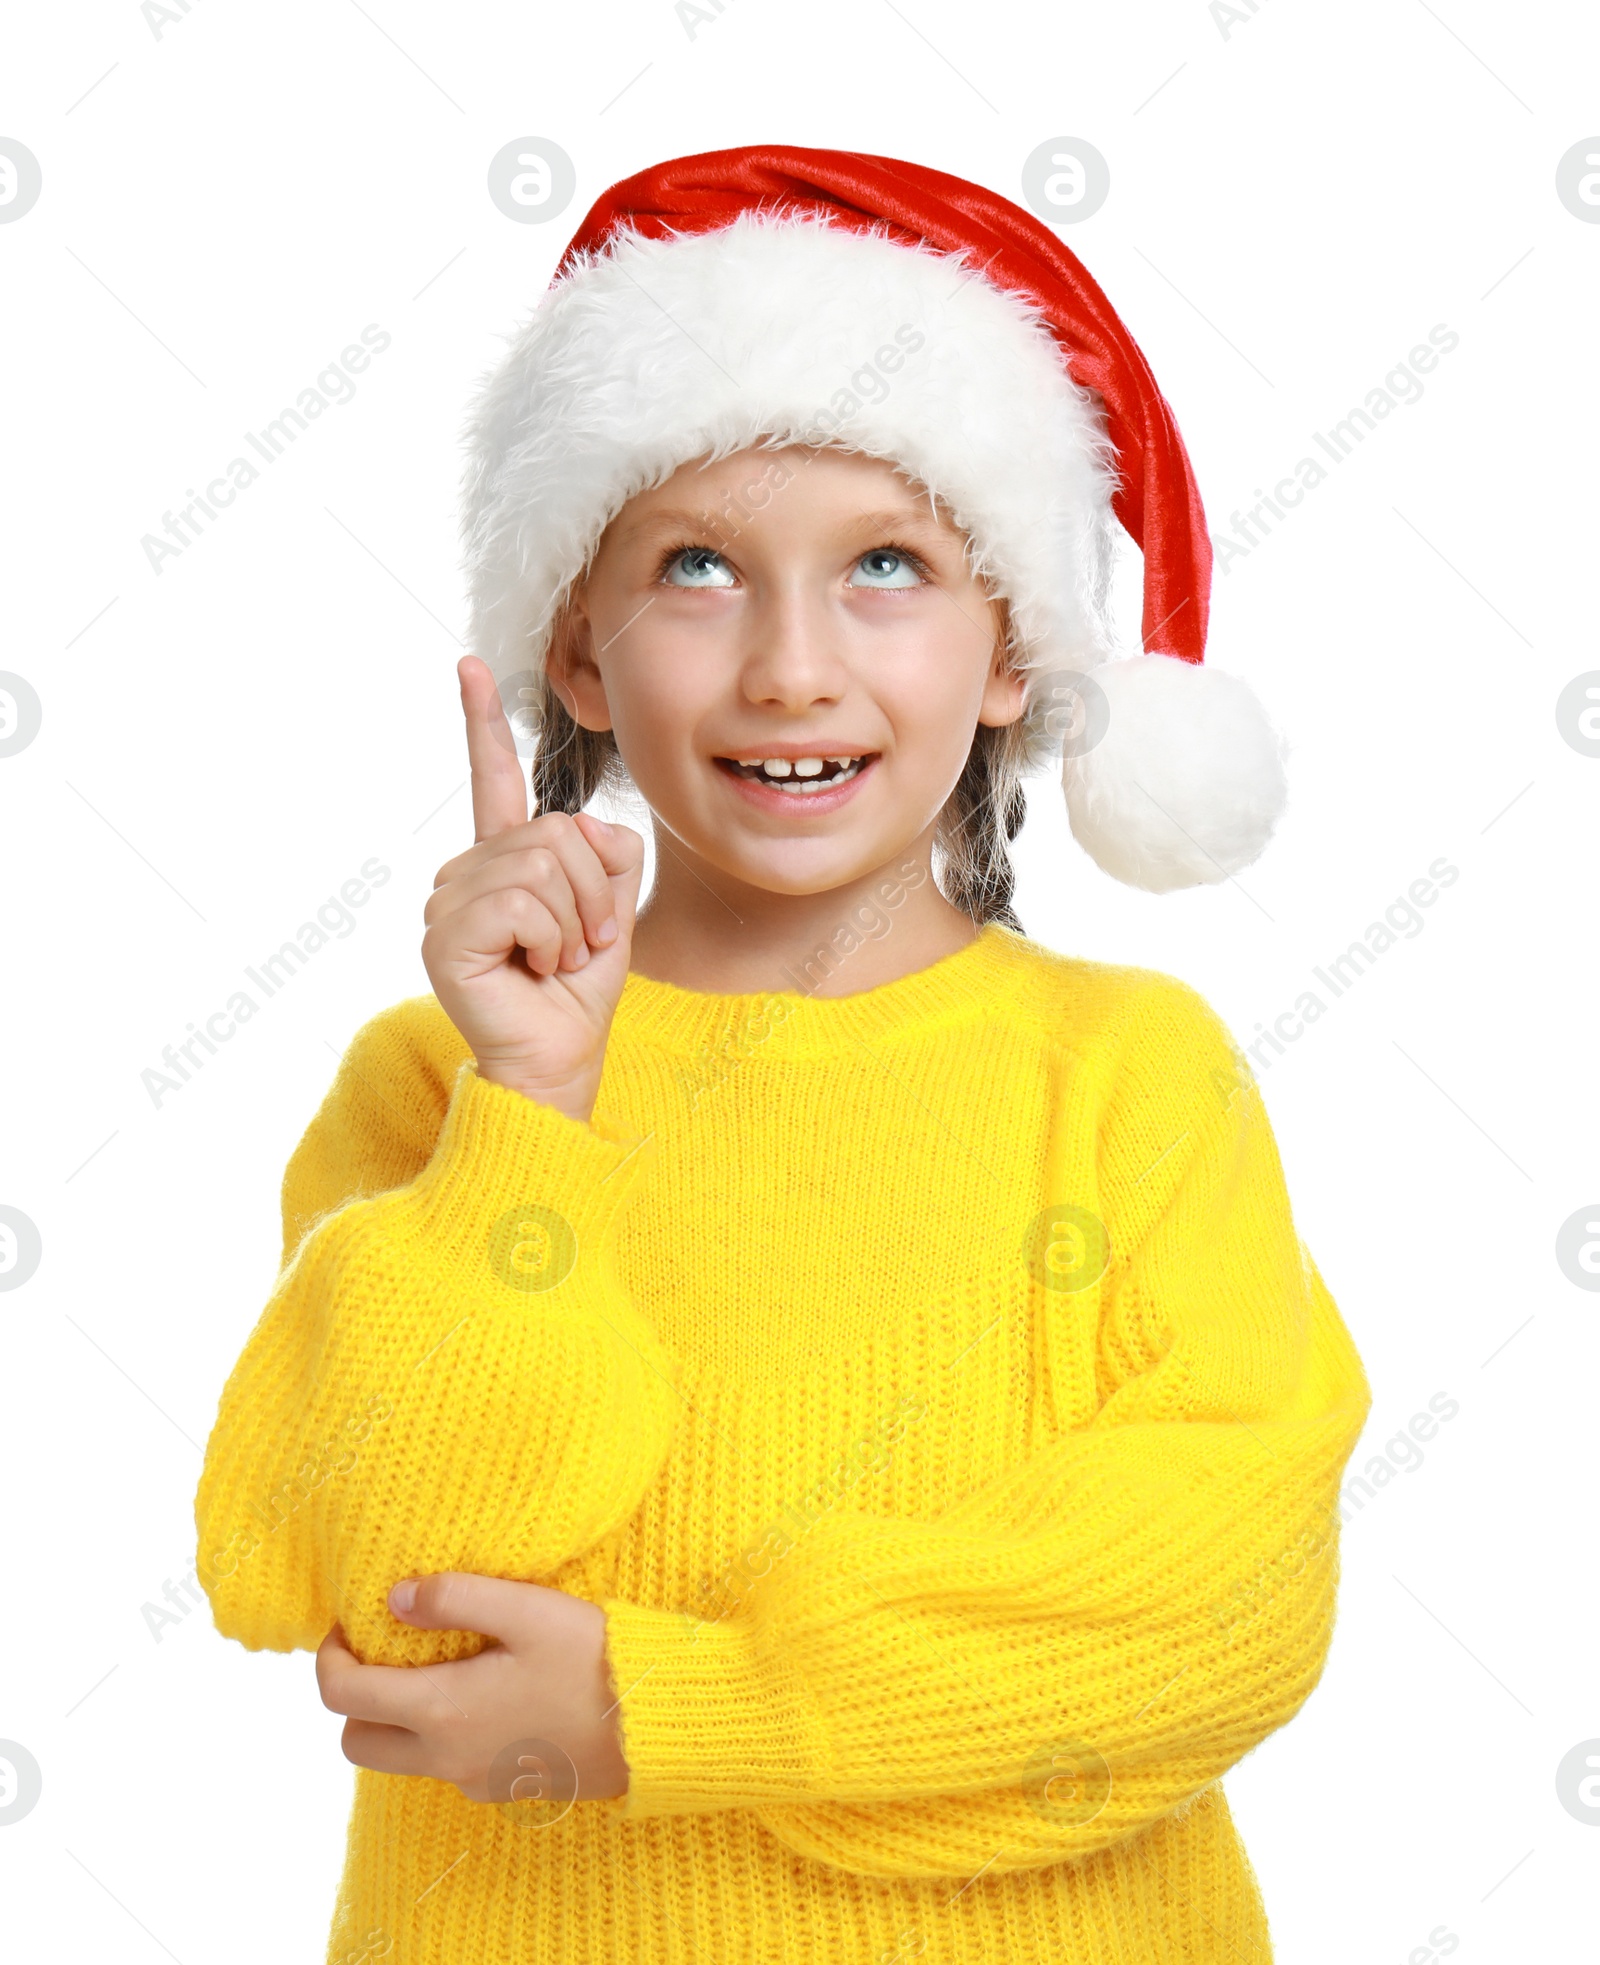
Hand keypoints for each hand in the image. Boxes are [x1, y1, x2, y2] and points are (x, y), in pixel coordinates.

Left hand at [317, 1572, 629, 1806]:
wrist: (654, 1725)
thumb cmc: (592, 1659)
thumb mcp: (525, 1610)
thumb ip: (454, 1597)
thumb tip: (393, 1598)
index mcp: (441, 1712)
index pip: (343, 1696)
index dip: (330, 1656)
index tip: (350, 1622)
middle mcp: (446, 1758)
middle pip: (357, 1741)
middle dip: (354, 1696)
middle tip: (382, 1649)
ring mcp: (474, 1778)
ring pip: (398, 1759)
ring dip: (395, 1716)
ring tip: (434, 1662)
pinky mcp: (503, 1786)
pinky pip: (444, 1764)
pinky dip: (438, 1731)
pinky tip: (481, 1689)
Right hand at [422, 655, 644, 1124]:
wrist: (563, 1057)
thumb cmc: (581, 990)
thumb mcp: (613, 907)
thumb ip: (606, 853)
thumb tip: (581, 822)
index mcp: (504, 861)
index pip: (496, 780)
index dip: (483, 723)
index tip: (470, 666)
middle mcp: (467, 874)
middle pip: (553, 832)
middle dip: (593, 892)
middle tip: (583, 945)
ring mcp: (449, 904)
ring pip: (542, 865)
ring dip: (576, 921)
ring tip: (558, 961)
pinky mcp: (446, 938)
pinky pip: (522, 902)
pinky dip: (552, 939)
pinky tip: (538, 970)